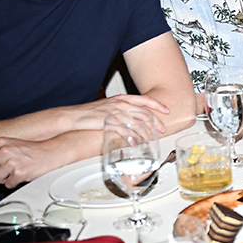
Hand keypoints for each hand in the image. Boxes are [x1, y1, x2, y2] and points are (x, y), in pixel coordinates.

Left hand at [0, 136, 79, 188]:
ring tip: (15, 172)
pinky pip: (8, 185)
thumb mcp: (9, 147)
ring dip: (5, 179)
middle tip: (6, 172)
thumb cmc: (31, 150)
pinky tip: (21, 175)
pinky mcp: (19, 173)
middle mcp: (5, 151)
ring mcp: (12, 162)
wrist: (52, 152)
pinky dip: (14, 183)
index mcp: (0, 142)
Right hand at [55, 94, 170, 138]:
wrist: (75, 116)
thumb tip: (134, 115)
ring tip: (149, 140)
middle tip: (161, 130)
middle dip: (155, 122)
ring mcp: (115, 113)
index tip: (167, 110)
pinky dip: (132, 138)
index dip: (158, 105)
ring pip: (137, 123)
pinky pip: (125, 131)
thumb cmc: (92, 111)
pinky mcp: (109, 123)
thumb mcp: (110, 105)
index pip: (146, 99)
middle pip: (144, 112)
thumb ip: (123, 108)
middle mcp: (121, 104)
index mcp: (123, 98)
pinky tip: (135, 143)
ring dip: (145, 133)